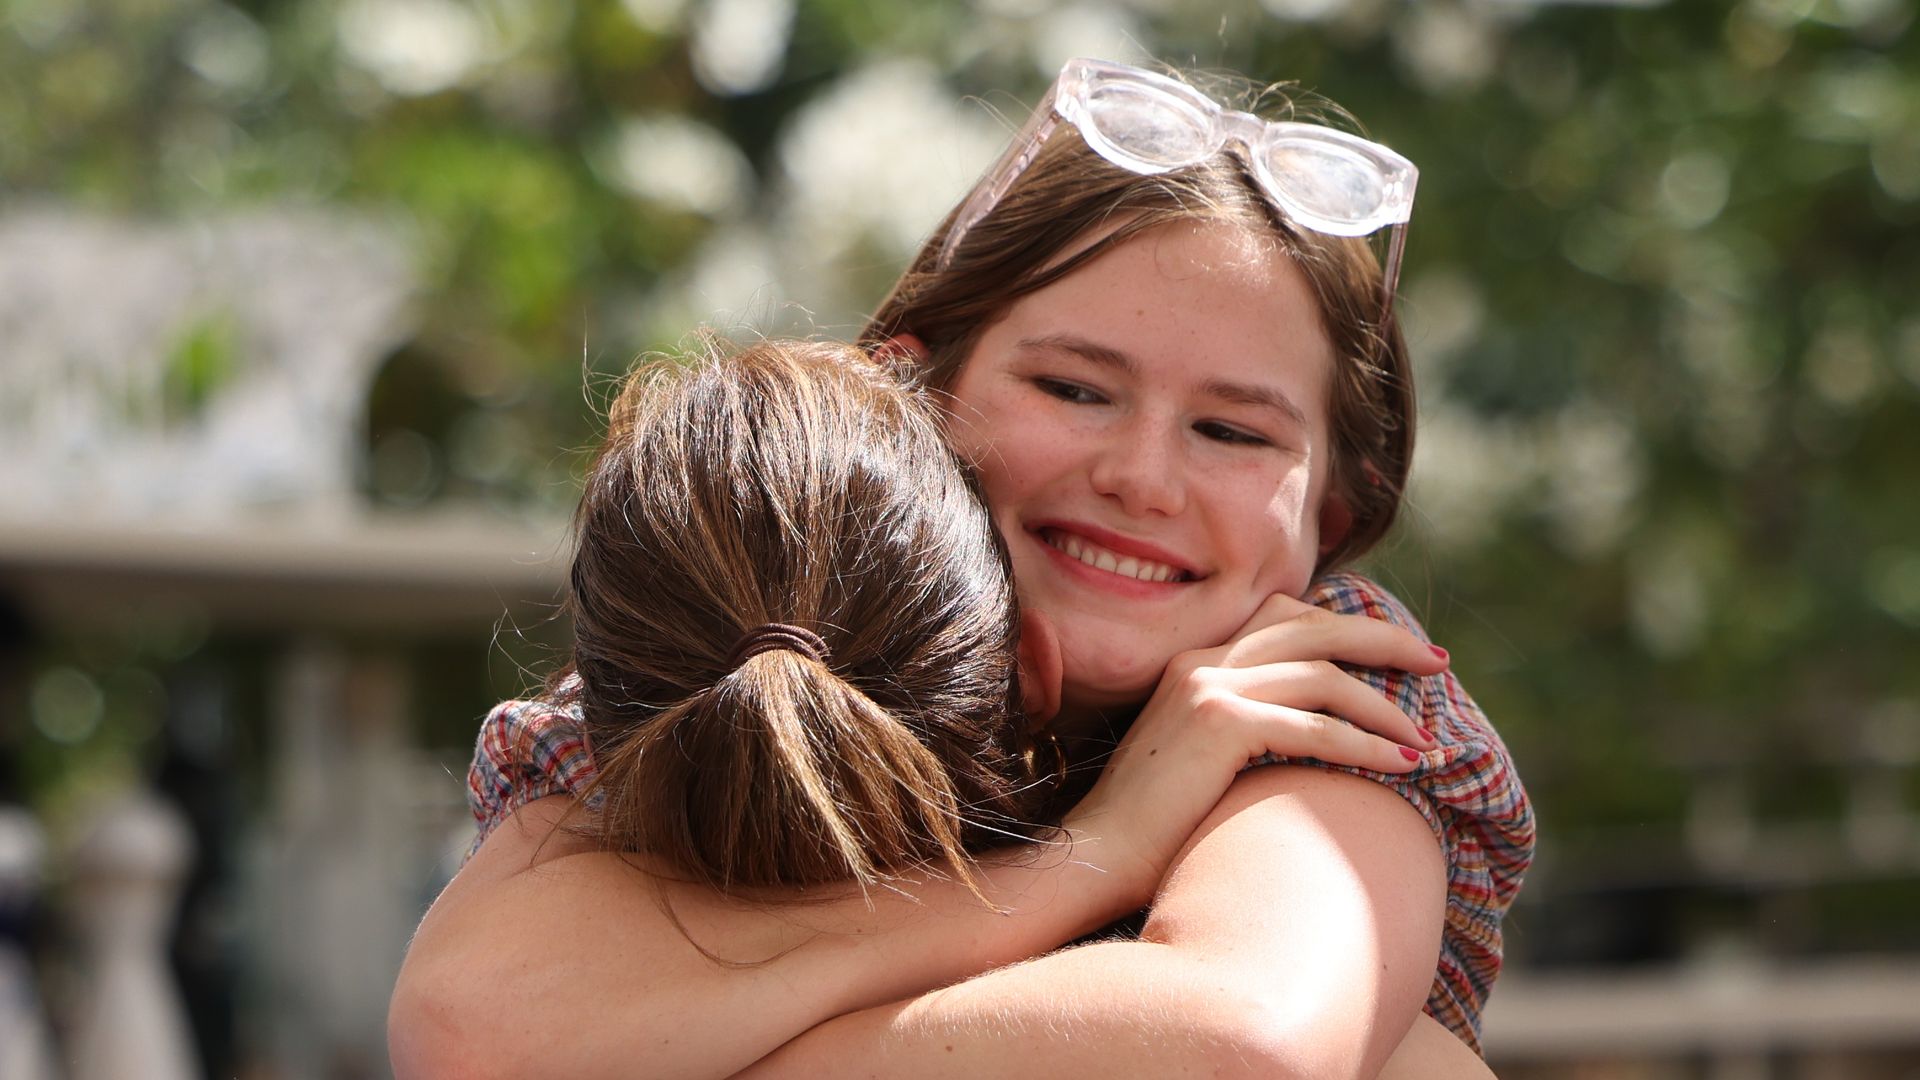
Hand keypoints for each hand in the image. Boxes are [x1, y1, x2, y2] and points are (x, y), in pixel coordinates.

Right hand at [1062, 591, 1448, 902]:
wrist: (1097, 855)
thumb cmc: (1151, 827)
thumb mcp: (1199, 760)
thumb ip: (1243, 730)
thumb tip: (1309, 737)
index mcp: (1194, 662)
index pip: (1283, 616)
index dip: (1343, 626)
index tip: (1394, 651)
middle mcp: (1202, 662)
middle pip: (1314, 626)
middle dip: (1383, 640)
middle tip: (1437, 661)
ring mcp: (1208, 687)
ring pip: (1323, 674)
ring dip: (1385, 707)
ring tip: (1427, 739)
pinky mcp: (1220, 724)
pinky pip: (1316, 726)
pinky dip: (1369, 744)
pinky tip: (1404, 765)